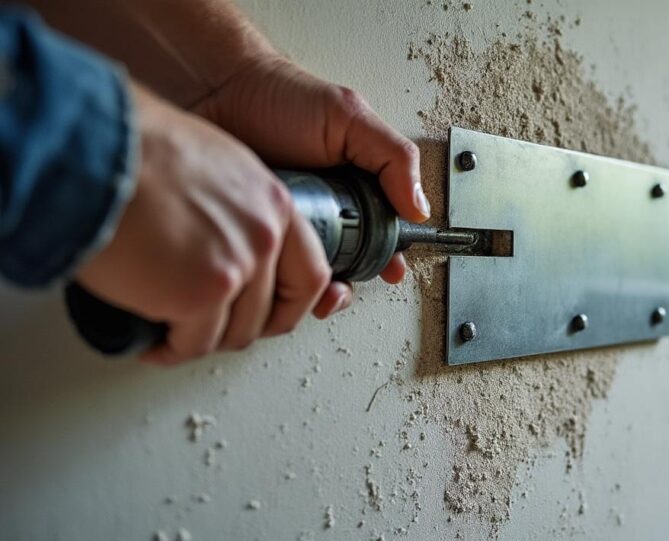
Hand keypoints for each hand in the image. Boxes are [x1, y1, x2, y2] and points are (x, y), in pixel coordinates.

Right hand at [76, 84, 346, 364]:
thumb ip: (233, 207)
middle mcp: (264, 235)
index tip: (268, 315)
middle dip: (237, 328)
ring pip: (233, 333)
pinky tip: (151, 342)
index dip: (289, 305)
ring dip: (201, 339)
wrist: (89, 149)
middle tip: (207, 327)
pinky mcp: (200, 294)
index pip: (309, 273)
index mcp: (272, 202)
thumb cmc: (131, 146)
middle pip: (270, 312)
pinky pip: (192, 344)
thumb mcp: (211, 164)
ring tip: (171, 332)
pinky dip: (169, 350)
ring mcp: (237, 266)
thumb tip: (220, 241)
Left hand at [189, 56, 429, 283]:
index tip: (388, 270)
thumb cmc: (277, 94)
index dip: (387, 255)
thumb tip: (419, 206)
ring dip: (309, 285)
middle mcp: (322, 208)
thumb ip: (393, 157)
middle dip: (347, 279)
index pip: (381, 231)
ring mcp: (285, 224)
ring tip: (306, 282)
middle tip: (339, 283)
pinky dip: (269, 276)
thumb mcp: (349, 118)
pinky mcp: (250, 234)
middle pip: (345, 260)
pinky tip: (270, 269)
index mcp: (353, 184)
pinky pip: (265, 268)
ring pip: (305, 272)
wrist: (210, 88)